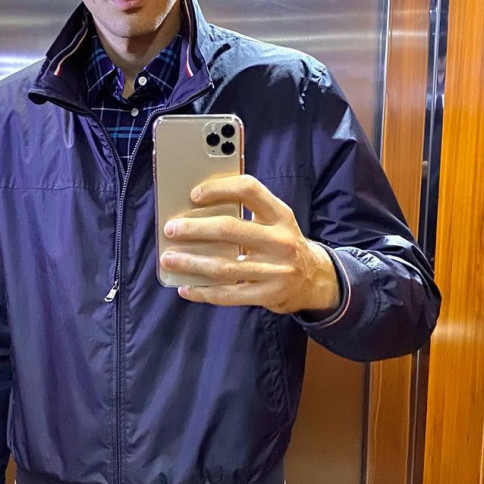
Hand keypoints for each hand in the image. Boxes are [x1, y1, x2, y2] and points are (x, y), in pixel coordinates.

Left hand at [159, 174, 340, 313]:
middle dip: (195, 229)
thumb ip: (245, 213)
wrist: (314, 279)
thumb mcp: (274, 222)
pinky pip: (229, 295)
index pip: (249, 190)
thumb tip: (195, 212)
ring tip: (169, 259)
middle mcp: (281, 240)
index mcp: (281, 215)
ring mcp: (277, 270)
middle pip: (231, 229)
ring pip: (225, 266)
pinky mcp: (269, 295)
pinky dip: (203, 292)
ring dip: (191, 262)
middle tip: (171, 229)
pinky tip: (186, 288)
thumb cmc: (281, 244)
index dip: (219, 188)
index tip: (194, 194)